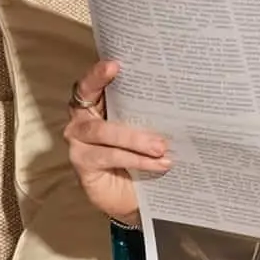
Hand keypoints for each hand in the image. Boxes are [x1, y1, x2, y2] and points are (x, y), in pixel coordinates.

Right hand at [62, 59, 171, 225]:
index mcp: (97, 103)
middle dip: (130, 115)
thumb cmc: (141, 155)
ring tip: (162, 148)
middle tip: (158, 129)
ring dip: (136, 140)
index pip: (93, 84)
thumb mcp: (147, 131)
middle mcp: (82, 118)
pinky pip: (109, 156)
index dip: (99, 74)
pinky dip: (137, 160)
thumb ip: (150, 116)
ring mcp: (79, 141)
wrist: (133, 194)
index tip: (115, 65)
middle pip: (97, 107)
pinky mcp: (82, 162)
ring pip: (104, 132)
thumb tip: (181, 106)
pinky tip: (158, 164)